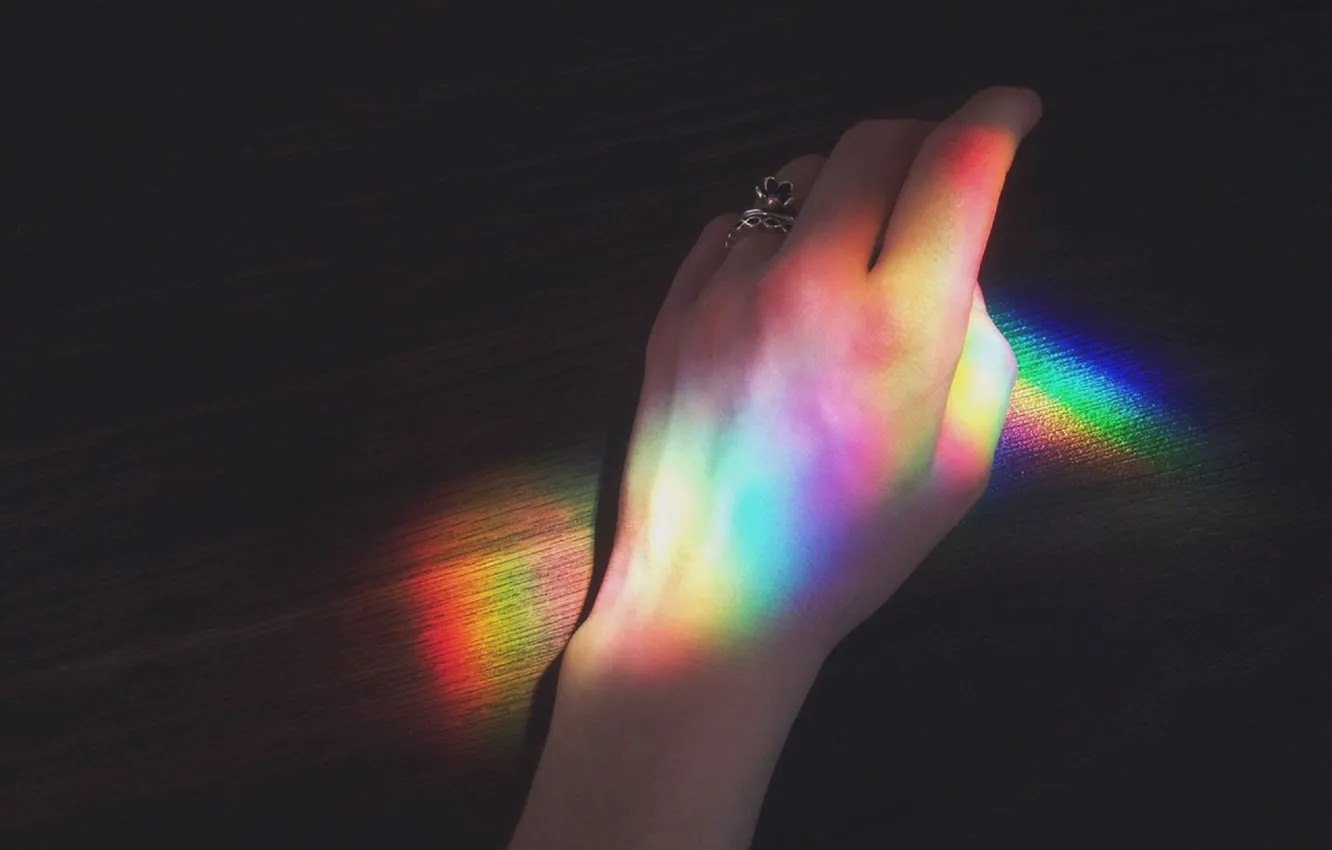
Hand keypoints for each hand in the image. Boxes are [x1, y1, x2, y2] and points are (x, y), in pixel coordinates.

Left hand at [588, 87, 1042, 664]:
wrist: (711, 600)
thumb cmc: (846, 551)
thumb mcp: (960, 464)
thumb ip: (976, 344)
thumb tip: (951, 270)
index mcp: (897, 326)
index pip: (958, 167)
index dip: (996, 120)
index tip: (1012, 111)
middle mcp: (808, 285)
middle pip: (873, 144)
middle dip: (922, 139)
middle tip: (941, 171)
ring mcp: (728, 292)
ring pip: (796, 176)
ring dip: (845, 186)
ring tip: (860, 243)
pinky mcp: (674, 311)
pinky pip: (733, 226)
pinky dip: (774, 232)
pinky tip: (787, 283)